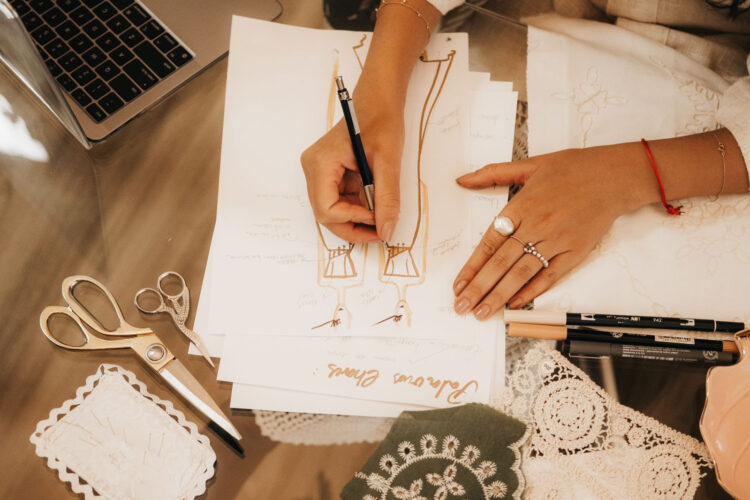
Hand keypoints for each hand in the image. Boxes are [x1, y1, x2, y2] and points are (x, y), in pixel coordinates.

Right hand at [300, 98, 403, 242]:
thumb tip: (387, 230)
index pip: (326, 208)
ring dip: (355, 221)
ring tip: (380, 219)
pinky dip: (356, 210)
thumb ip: (387, 198)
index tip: (378, 219)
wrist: (378, 102)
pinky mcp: (329, 176)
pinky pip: (339, 202)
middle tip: (380, 232)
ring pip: (332, 212)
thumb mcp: (388, 161)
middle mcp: (313, 170)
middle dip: (353, 227)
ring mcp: (319, 173)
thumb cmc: (380, 121)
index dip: (352, 220)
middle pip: (326, 215)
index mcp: (321, 163)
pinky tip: (374, 207)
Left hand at [452, 144, 656, 318]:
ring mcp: (556, 241)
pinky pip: (550, 276)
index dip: (472, 266)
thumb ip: (492, 174)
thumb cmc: (573, 168)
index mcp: (521, 206)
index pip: (489, 243)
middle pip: (500, 263)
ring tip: (482, 312)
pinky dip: (532, 291)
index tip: (458, 285)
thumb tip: (462, 180)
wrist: (615, 176)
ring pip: (521, 273)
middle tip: (462, 307)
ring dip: (499, 295)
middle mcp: (536, 225)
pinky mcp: (575, 252)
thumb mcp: (529, 165)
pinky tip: (515, 304)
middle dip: (478, 288)